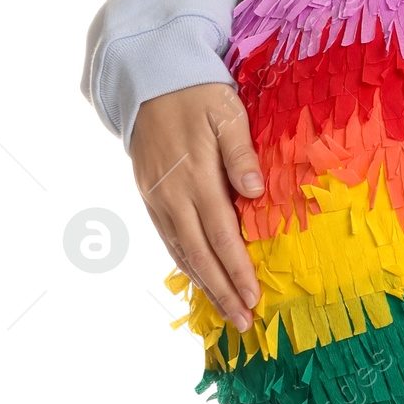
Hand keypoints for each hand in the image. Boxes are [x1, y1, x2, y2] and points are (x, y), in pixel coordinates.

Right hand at [131, 82, 263, 331]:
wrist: (149, 80)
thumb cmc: (198, 94)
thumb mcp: (227, 114)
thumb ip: (240, 154)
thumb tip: (254, 193)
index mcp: (195, 178)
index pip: (221, 236)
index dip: (237, 271)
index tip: (254, 299)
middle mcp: (172, 196)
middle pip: (199, 255)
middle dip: (222, 292)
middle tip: (242, 323)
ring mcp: (156, 198)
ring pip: (180, 252)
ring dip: (203, 285)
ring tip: (224, 312)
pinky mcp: (149, 195)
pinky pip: (167, 238)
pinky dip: (184, 264)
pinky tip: (199, 278)